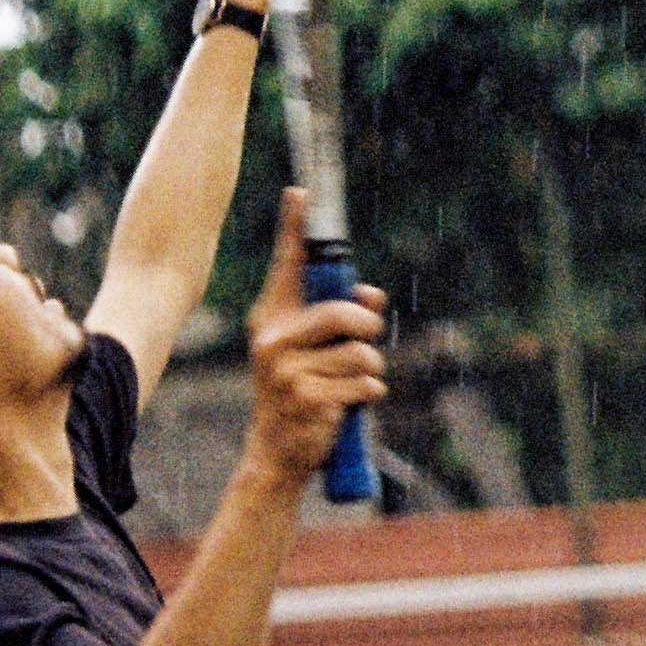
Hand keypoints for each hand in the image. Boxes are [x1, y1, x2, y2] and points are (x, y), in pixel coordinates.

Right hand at [245, 189, 386, 479]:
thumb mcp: (315, 352)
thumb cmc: (302, 393)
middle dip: (367, 328)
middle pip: (343, 312)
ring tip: (348, 384)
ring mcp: (286, 370)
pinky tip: (346, 406)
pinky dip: (368, 394)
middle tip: (364, 341)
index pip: (286, 266)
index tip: (302, 191)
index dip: (294, 228)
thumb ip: (341, 319)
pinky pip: (366, 382)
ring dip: (369, 370)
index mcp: (272, 318)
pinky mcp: (308, 398)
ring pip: (362, 351)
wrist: (276, 454)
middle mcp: (272, 338)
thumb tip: (372, 295)